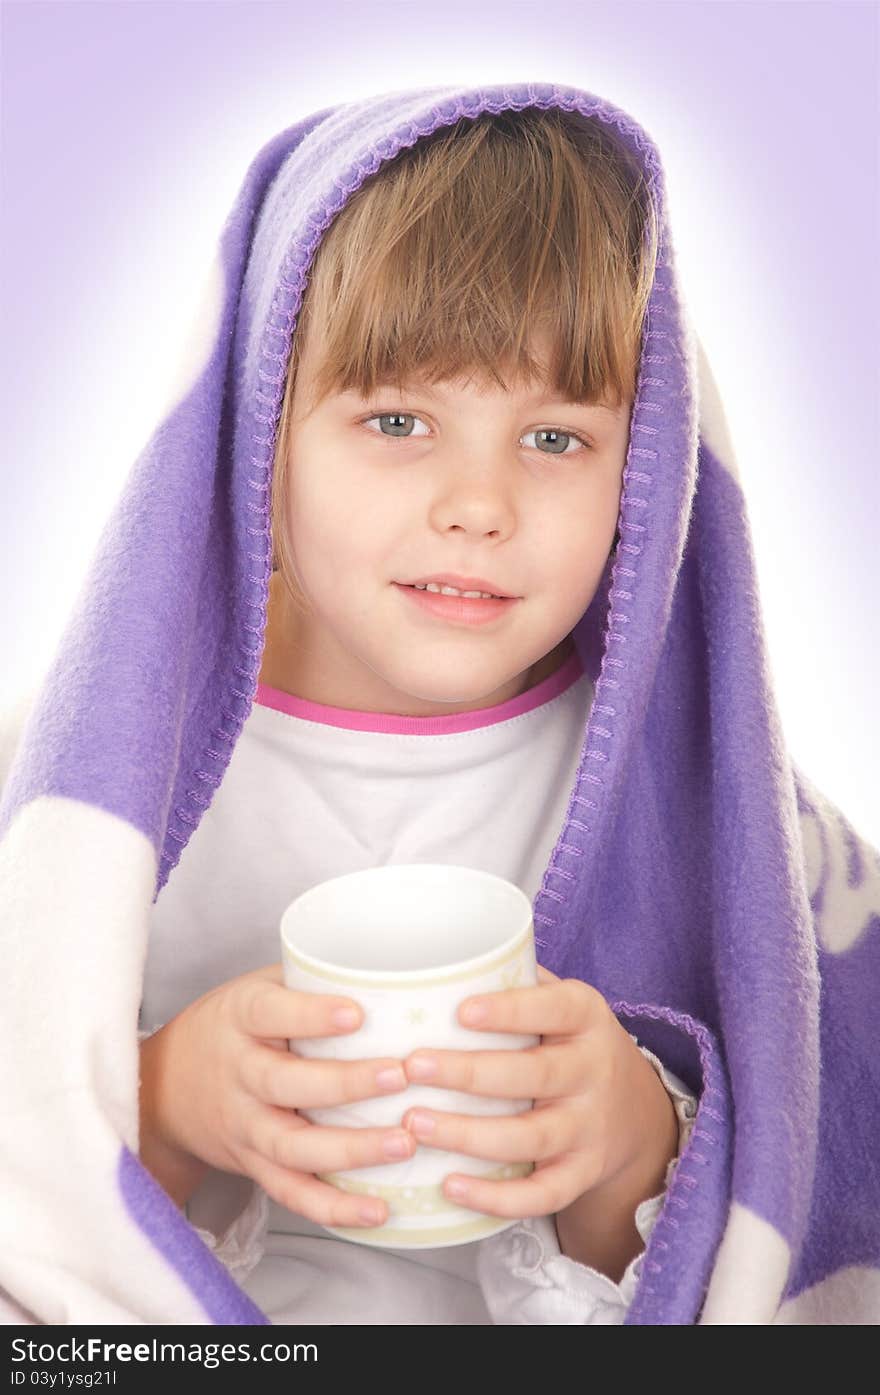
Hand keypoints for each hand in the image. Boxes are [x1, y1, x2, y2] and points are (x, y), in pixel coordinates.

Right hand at [139, 963, 415, 1228]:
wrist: (167, 1089)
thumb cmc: (234, 1026)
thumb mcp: (258, 989)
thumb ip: (309, 983)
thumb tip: (390, 974)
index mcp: (239, 1018)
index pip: (269, 1013)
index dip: (311, 1015)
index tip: (358, 1014)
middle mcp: (237, 1074)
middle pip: (284, 1083)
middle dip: (345, 1083)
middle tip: (399, 1075)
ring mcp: (243, 1126)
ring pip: (292, 1146)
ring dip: (350, 1149)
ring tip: (403, 1142)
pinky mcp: (253, 1166)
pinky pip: (292, 1193)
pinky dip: (333, 1207)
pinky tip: (378, 1209)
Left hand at [398, 965, 677, 1222]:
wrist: (635, 1112)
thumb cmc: (569, 1042)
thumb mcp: (560, 1002)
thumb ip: (513, 980)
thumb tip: (435, 963)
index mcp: (586, 1018)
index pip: (553, 1008)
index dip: (510, 1011)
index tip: (461, 1011)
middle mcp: (594, 1071)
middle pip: (535, 1074)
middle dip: (469, 1072)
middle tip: (412, 1066)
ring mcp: (590, 1127)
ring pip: (531, 1137)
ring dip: (469, 1134)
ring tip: (414, 1123)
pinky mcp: (582, 1173)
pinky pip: (543, 1194)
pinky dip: (498, 1197)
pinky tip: (450, 1186)